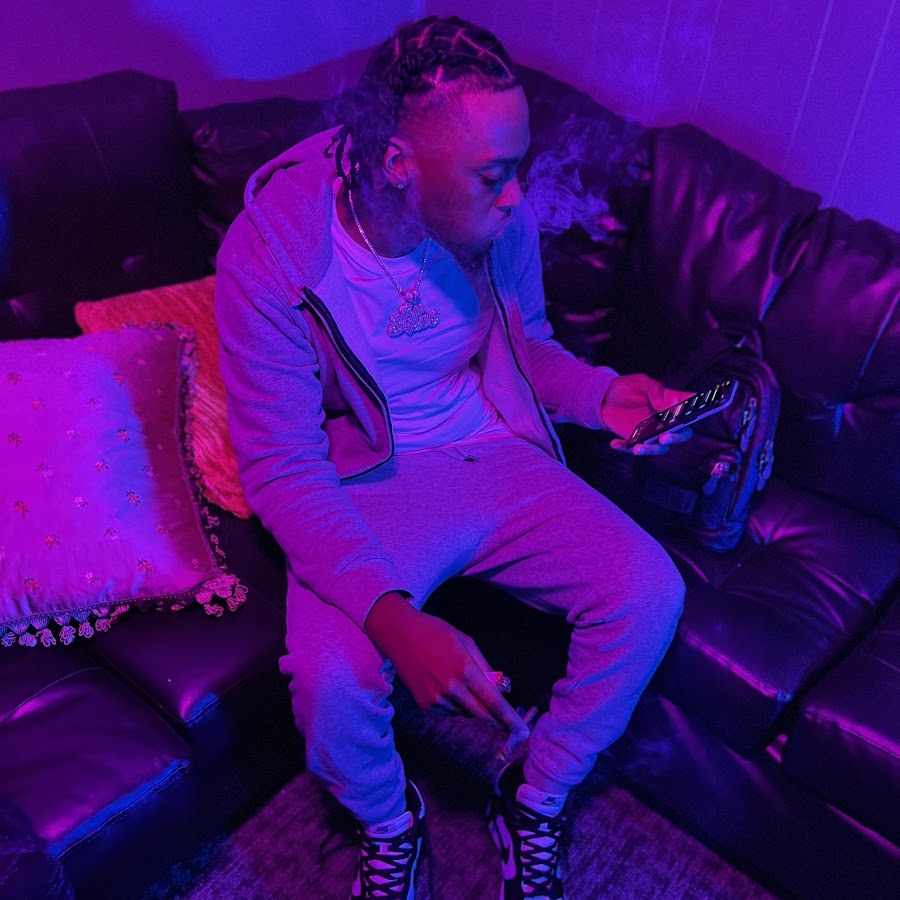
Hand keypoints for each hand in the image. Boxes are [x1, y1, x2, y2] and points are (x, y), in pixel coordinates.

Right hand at [365, 592, 529, 741]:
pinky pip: (450, 712)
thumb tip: (499, 688)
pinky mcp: (425, 704)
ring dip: (474, 707)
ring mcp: (436, 699)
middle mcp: (452, 689)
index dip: (510, 718)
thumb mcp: (466, 642)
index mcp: (465, 670)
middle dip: (497, 720)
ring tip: (464, 685)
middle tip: (507, 723)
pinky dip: (457, 705)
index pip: (494, 702)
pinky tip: (447, 687)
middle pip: (482, 715)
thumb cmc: (437, 633)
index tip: (523, 731)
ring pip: (466, 713)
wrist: (399, 635)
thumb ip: (485, 667)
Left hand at [601, 374, 694, 455]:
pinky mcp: (636, 440)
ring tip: (637, 448)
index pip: (690, 409)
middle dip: (676, 438)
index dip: (696, 413)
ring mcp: (652, 433)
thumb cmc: (627, 387)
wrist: (605, 398)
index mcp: (671, 404)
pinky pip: (633, 449)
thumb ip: (654, 390)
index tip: (692, 415)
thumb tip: (663, 406)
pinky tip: (614, 443)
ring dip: (650, 450)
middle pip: (681, 434)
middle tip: (665, 438)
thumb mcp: (640, 383)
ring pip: (659, 448)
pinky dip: (625, 448)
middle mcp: (665, 421)